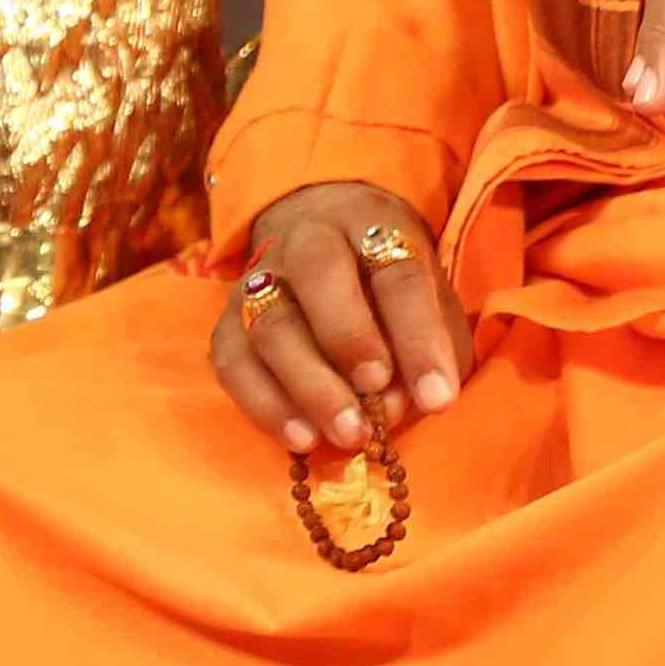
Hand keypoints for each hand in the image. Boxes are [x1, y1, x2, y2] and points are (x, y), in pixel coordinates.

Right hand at [212, 179, 463, 454]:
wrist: (322, 235)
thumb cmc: (388, 281)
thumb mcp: (429, 294)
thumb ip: (432, 344)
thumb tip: (414, 402)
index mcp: (374, 226)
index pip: (398, 276)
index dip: (420, 339)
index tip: (437, 397)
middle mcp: (310, 240)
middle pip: (319, 275)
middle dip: (350, 340)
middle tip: (377, 396)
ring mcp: (260, 278)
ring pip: (272, 325)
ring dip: (311, 387)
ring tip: (348, 434)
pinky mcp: (227, 320)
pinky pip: (234, 363)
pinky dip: (267, 405)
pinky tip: (303, 439)